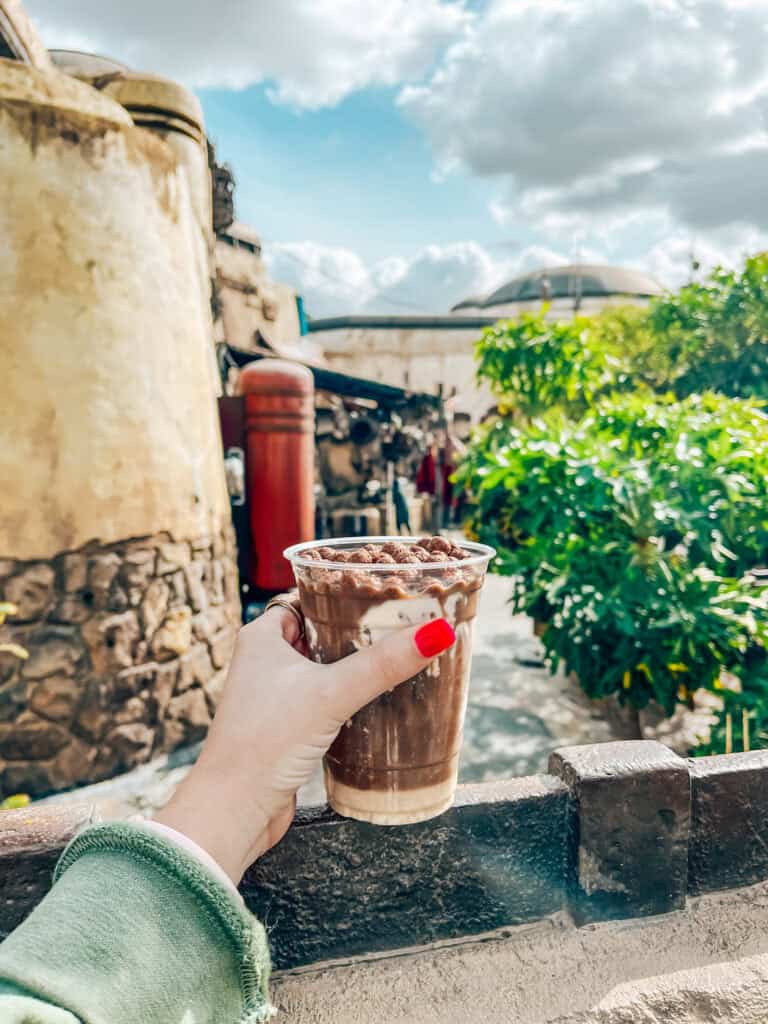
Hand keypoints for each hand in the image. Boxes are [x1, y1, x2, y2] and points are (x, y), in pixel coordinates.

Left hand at [154, 601, 454, 881]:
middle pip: (321, 633)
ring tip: (399, 658)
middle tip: (403, 624)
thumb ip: (383, 663)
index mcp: (262, 638)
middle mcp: (265, 662)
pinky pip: (325, 701)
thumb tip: (437, 632)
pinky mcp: (287, 728)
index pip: (309, 597)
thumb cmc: (266, 742)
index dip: (344, 593)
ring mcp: (275, 696)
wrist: (234, 810)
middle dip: (359, 632)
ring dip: (355, 667)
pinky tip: (379, 701)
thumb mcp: (331, 693)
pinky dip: (349, 698)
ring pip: (324, 670)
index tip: (385, 592)